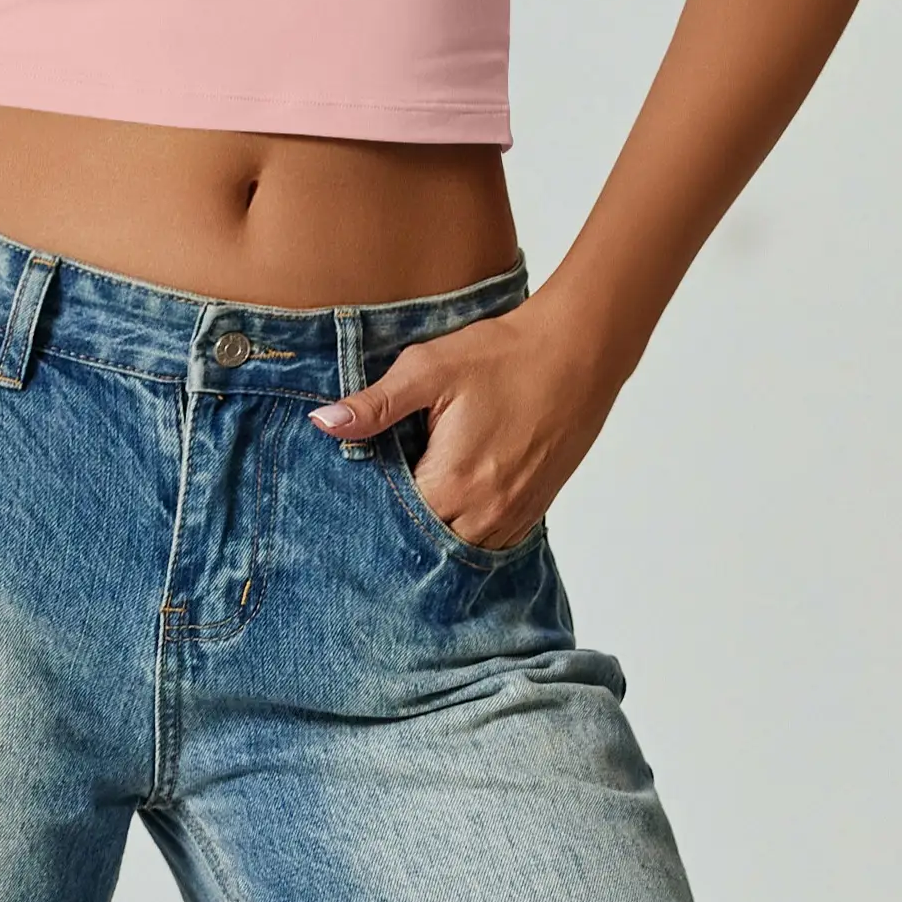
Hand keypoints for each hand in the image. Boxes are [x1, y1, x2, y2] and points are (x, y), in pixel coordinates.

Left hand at [306, 289, 621, 551]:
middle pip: (426, 546)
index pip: (393, 523)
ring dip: (436, 535)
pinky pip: (492, 542)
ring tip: (412, 510)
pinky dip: (468, 532)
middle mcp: (485, 512)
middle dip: (400, 531)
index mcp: (452, 483)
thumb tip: (324, 423)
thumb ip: (375, 404)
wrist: (577, 351)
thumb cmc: (504, 355)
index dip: (370, 513)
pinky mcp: (535, 508)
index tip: (349, 504)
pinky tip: (452, 509)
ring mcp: (514, 515)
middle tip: (375, 511)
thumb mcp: (428, 369)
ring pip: (460, 549)